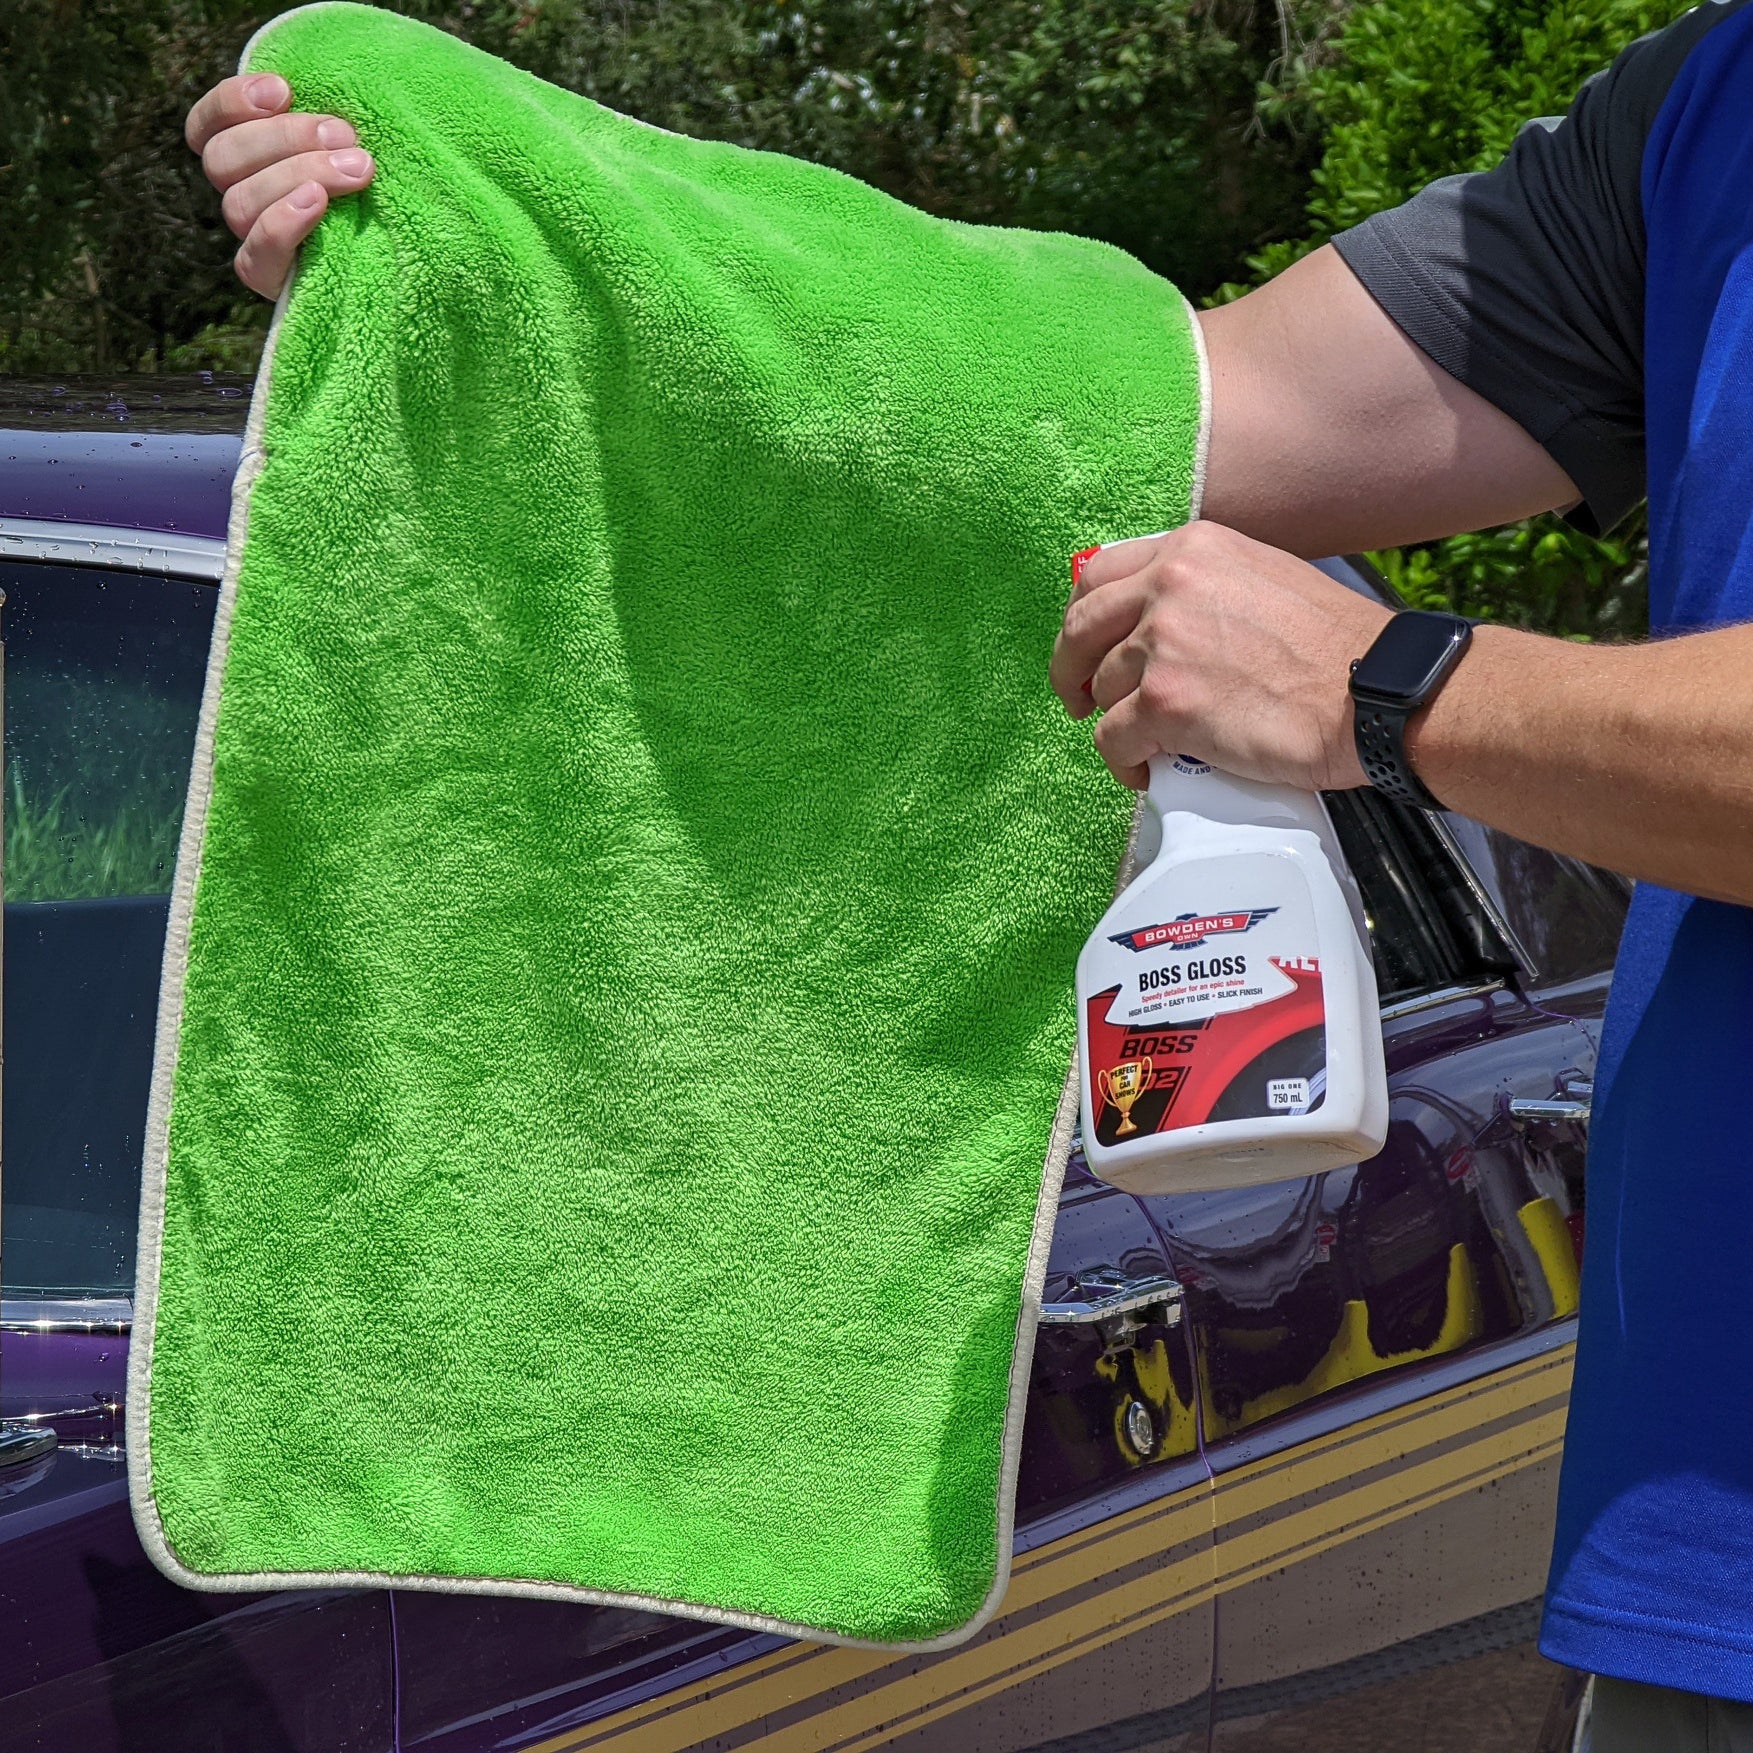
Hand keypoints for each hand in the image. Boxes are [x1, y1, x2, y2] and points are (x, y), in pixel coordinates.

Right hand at [185, 73, 376, 297]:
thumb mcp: (356, 136)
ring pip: (237, 202)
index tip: (284, 89)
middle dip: (285, 139)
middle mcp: (243, 196)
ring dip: (296, 176)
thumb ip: (329, 108)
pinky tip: (317, 203)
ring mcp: (254, 240)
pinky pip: (255, 256)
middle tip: (346, 134)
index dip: (232, 103)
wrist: (417, 257)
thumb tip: (320, 62)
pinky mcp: (272, 280)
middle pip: (222, 160)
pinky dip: (280, 225)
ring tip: (357, 169)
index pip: (206, 127)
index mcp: (248, 157)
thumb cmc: (385, 180)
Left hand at [1050, 521, 1391, 791]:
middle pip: (1080, 629)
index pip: (1101, 574)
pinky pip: (1110, 739)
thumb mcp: (1262, 579)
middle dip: (1071, 670)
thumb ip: (1204, 588)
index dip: (1085, 617)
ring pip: (1099, 689)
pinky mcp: (1163, 703)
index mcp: (1191, 549)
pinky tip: (1146, 770)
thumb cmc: (1336, 647)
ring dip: (1115, 720)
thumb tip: (1158, 620)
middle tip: (1082, 699)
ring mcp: (1161, 644)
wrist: (1376, 692)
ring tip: (1146, 743)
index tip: (1089, 645)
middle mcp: (1168, 585)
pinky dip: (1122, 761)